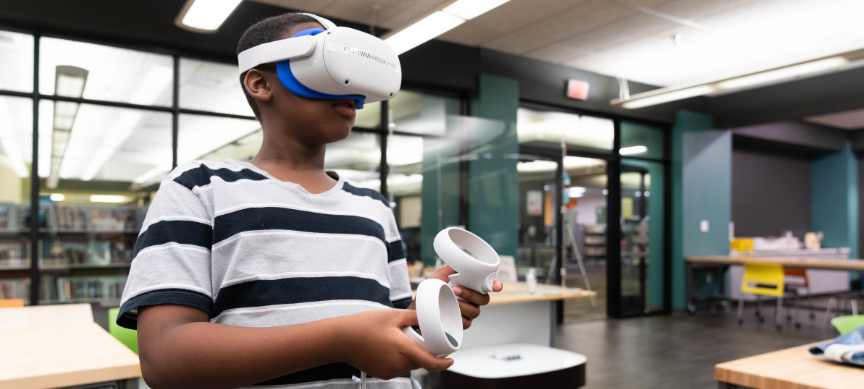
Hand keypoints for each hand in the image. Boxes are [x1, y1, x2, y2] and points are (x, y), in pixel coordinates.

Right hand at [338, 309, 452, 379]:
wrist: (342, 339)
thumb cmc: (365, 325)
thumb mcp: (393, 315)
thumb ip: (413, 316)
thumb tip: (428, 316)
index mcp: (403, 349)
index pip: (430, 362)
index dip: (444, 364)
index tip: (451, 360)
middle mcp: (397, 364)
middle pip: (420, 363)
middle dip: (424, 354)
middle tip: (421, 339)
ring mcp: (389, 371)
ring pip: (408, 365)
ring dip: (410, 356)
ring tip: (401, 340)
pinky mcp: (381, 374)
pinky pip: (397, 368)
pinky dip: (398, 359)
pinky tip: (390, 347)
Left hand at [429, 266, 503, 328]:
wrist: (420, 306)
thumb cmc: (432, 288)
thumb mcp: (440, 275)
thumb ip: (451, 268)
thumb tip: (460, 260)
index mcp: (472, 286)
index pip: (489, 286)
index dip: (496, 285)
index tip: (497, 286)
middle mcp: (474, 300)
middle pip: (484, 299)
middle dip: (470, 294)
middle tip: (455, 289)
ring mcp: (469, 312)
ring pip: (475, 311)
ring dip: (463, 306)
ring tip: (449, 301)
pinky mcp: (462, 324)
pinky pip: (466, 323)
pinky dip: (458, 317)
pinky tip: (449, 312)